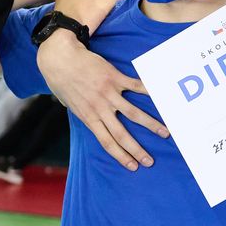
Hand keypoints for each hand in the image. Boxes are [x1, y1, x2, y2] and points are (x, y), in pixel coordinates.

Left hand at [37, 32, 166, 170]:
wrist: (60, 59)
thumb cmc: (62, 81)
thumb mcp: (69, 103)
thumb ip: (82, 113)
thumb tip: (89, 118)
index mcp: (88, 117)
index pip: (106, 142)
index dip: (120, 156)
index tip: (133, 166)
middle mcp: (99, 109)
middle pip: (121, 134)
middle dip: (137, 149)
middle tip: (150, 161)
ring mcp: (108, 94)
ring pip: (133, 113)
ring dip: (151, 125)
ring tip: (165, 132)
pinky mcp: (114, 78)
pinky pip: (136, 87)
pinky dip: (149, 92)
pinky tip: (162, 98)